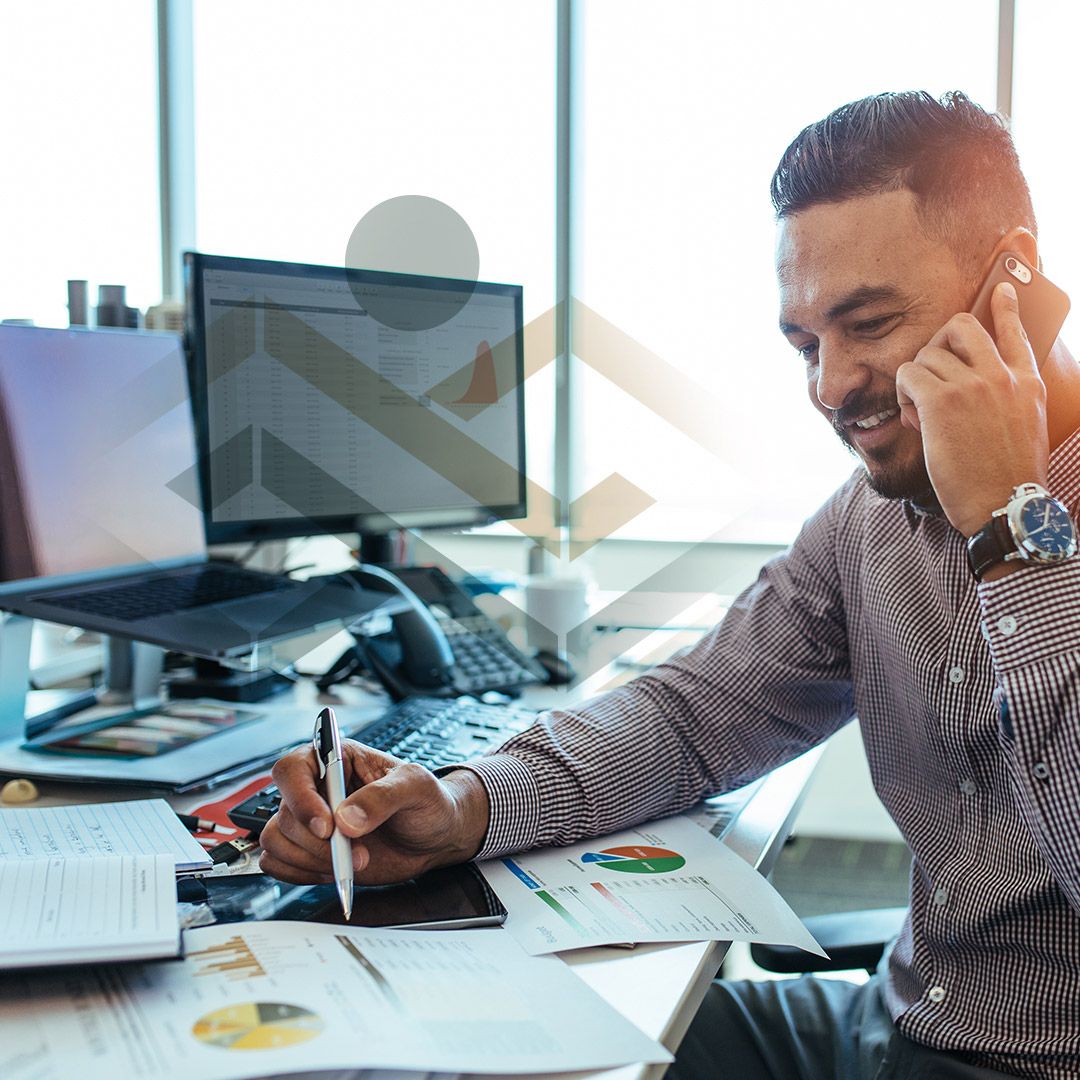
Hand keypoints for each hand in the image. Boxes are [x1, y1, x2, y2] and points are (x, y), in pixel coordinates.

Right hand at [258, 741, 489, 885]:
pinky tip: (334, 871)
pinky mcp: (310, 851)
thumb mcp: (416, 786)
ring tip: (352, 862)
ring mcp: (311, 822)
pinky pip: (278, 863)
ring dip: (311, 860)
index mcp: (336, 759)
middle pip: (284, 813)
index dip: (301, 798)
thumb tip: (346, 819)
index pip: (292, 769)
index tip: (328, 826)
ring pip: (276, 840)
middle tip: (357, 851)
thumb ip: (383, 796)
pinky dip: (301, 873)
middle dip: (319, 842)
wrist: (435, 837)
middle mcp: (317, 789)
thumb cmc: (428, 801)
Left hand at [896, 282, 1049, 535]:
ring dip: (915, 380)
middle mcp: (1001, 376)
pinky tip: (914, 418)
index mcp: (1027, 383)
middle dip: (937, 342)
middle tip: (930, 372)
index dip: (1006, 307)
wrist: (1003, 504)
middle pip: (961, 326)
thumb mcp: (1025, 427)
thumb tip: (980, 385)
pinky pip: (907, 374)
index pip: (1017, 332)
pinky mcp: (941, 401)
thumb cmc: (1007, 476)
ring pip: (926, 354)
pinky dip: (902, 394)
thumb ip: (1009, 399)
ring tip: (921, 412)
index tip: (1000, 289)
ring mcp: (971, 386)